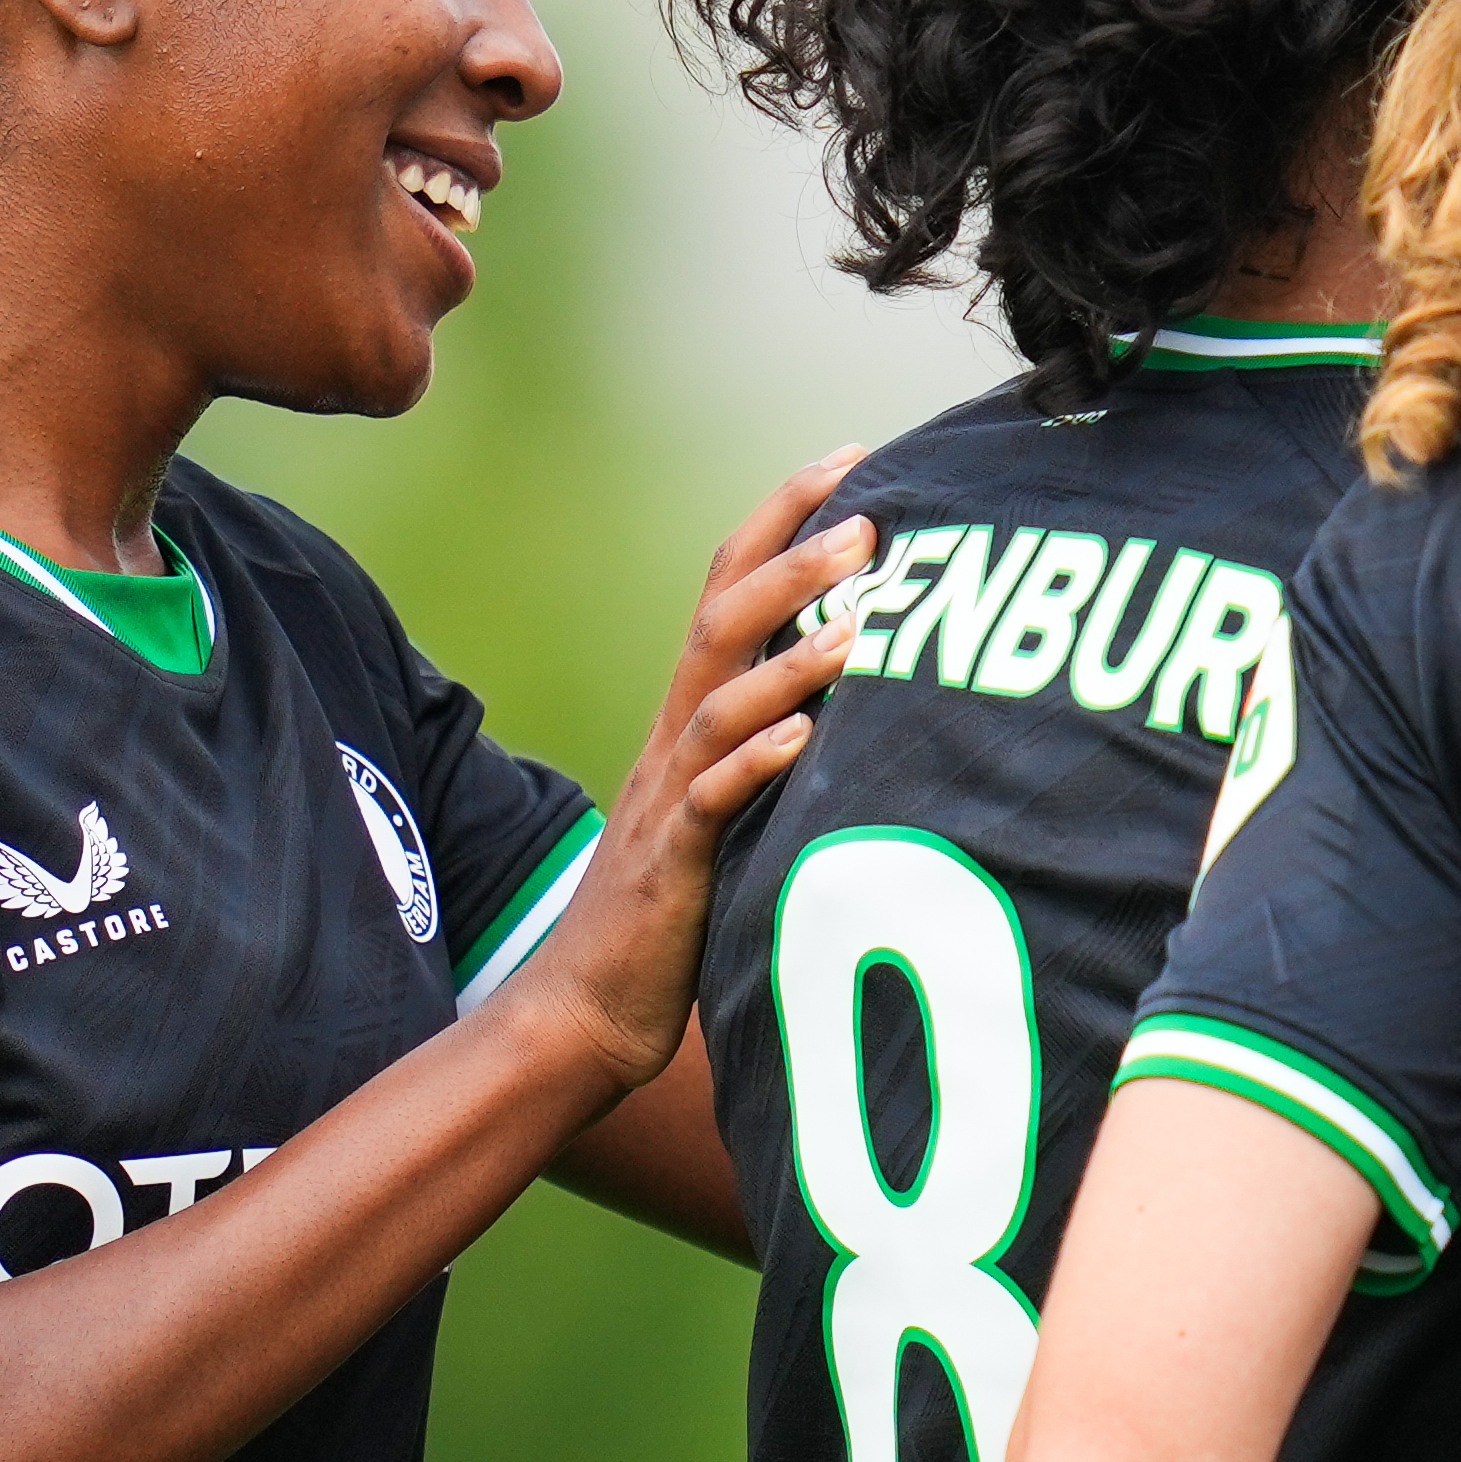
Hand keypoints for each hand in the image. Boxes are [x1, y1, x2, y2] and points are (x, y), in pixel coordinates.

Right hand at [513, 450, 873, 1096]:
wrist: (588, 1005)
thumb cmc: (677, 907)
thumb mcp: (733, 803)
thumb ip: (775, 736)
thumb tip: (863, 677)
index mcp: (693, 715)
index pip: (731, 588)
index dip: (785, 518)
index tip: (855, 457)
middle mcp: (677, 739)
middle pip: (723, 620)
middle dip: (795, 563)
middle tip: (872, 519)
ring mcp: (670, 798)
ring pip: (722, 701)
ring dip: (793, 653)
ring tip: (861, 615)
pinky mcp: (675, 865)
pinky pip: (714, 803)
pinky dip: (758, 764)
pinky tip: (806, 738)